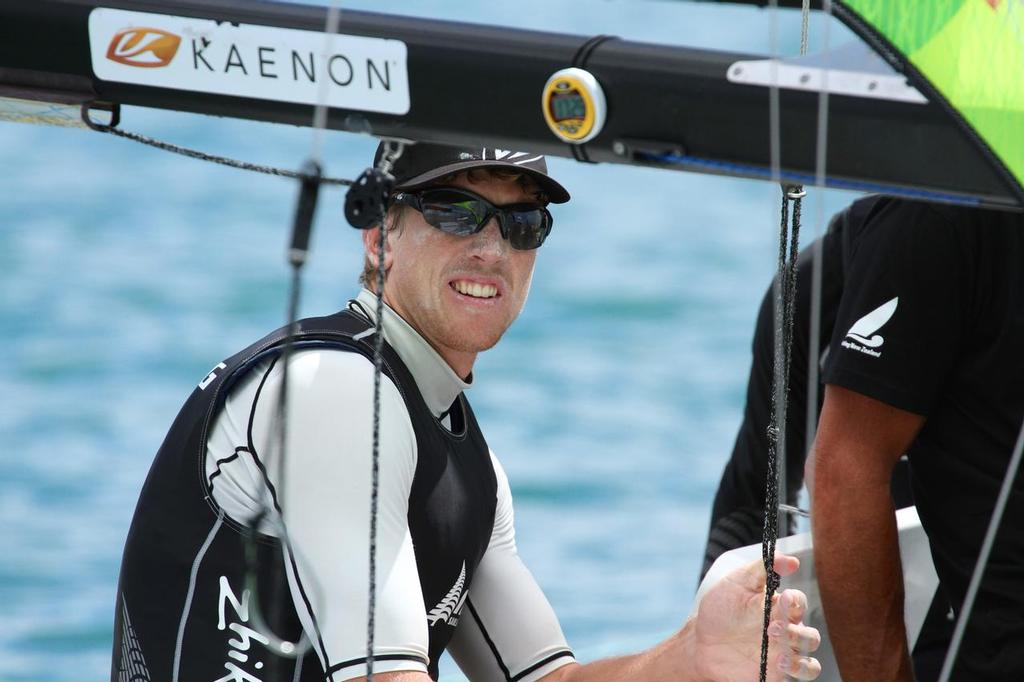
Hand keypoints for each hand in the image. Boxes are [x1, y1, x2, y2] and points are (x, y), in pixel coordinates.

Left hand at [692, 554, 820, 680]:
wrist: (701, 642)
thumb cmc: (720, 610)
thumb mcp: (736, 583)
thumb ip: (761, 569)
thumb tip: (790, 560)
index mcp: (778, 607)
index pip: (798, 602)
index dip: (795, 600)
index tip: (784, 597)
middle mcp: (785, 630)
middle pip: (809, 632)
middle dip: (794, 630)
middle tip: (771, 627)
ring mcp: (783, 653)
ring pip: (810, 655)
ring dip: (800, 650)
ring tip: (778, 649)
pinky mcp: (777, 672)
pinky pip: (804, 673)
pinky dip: (800, 669)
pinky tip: (780, 662)